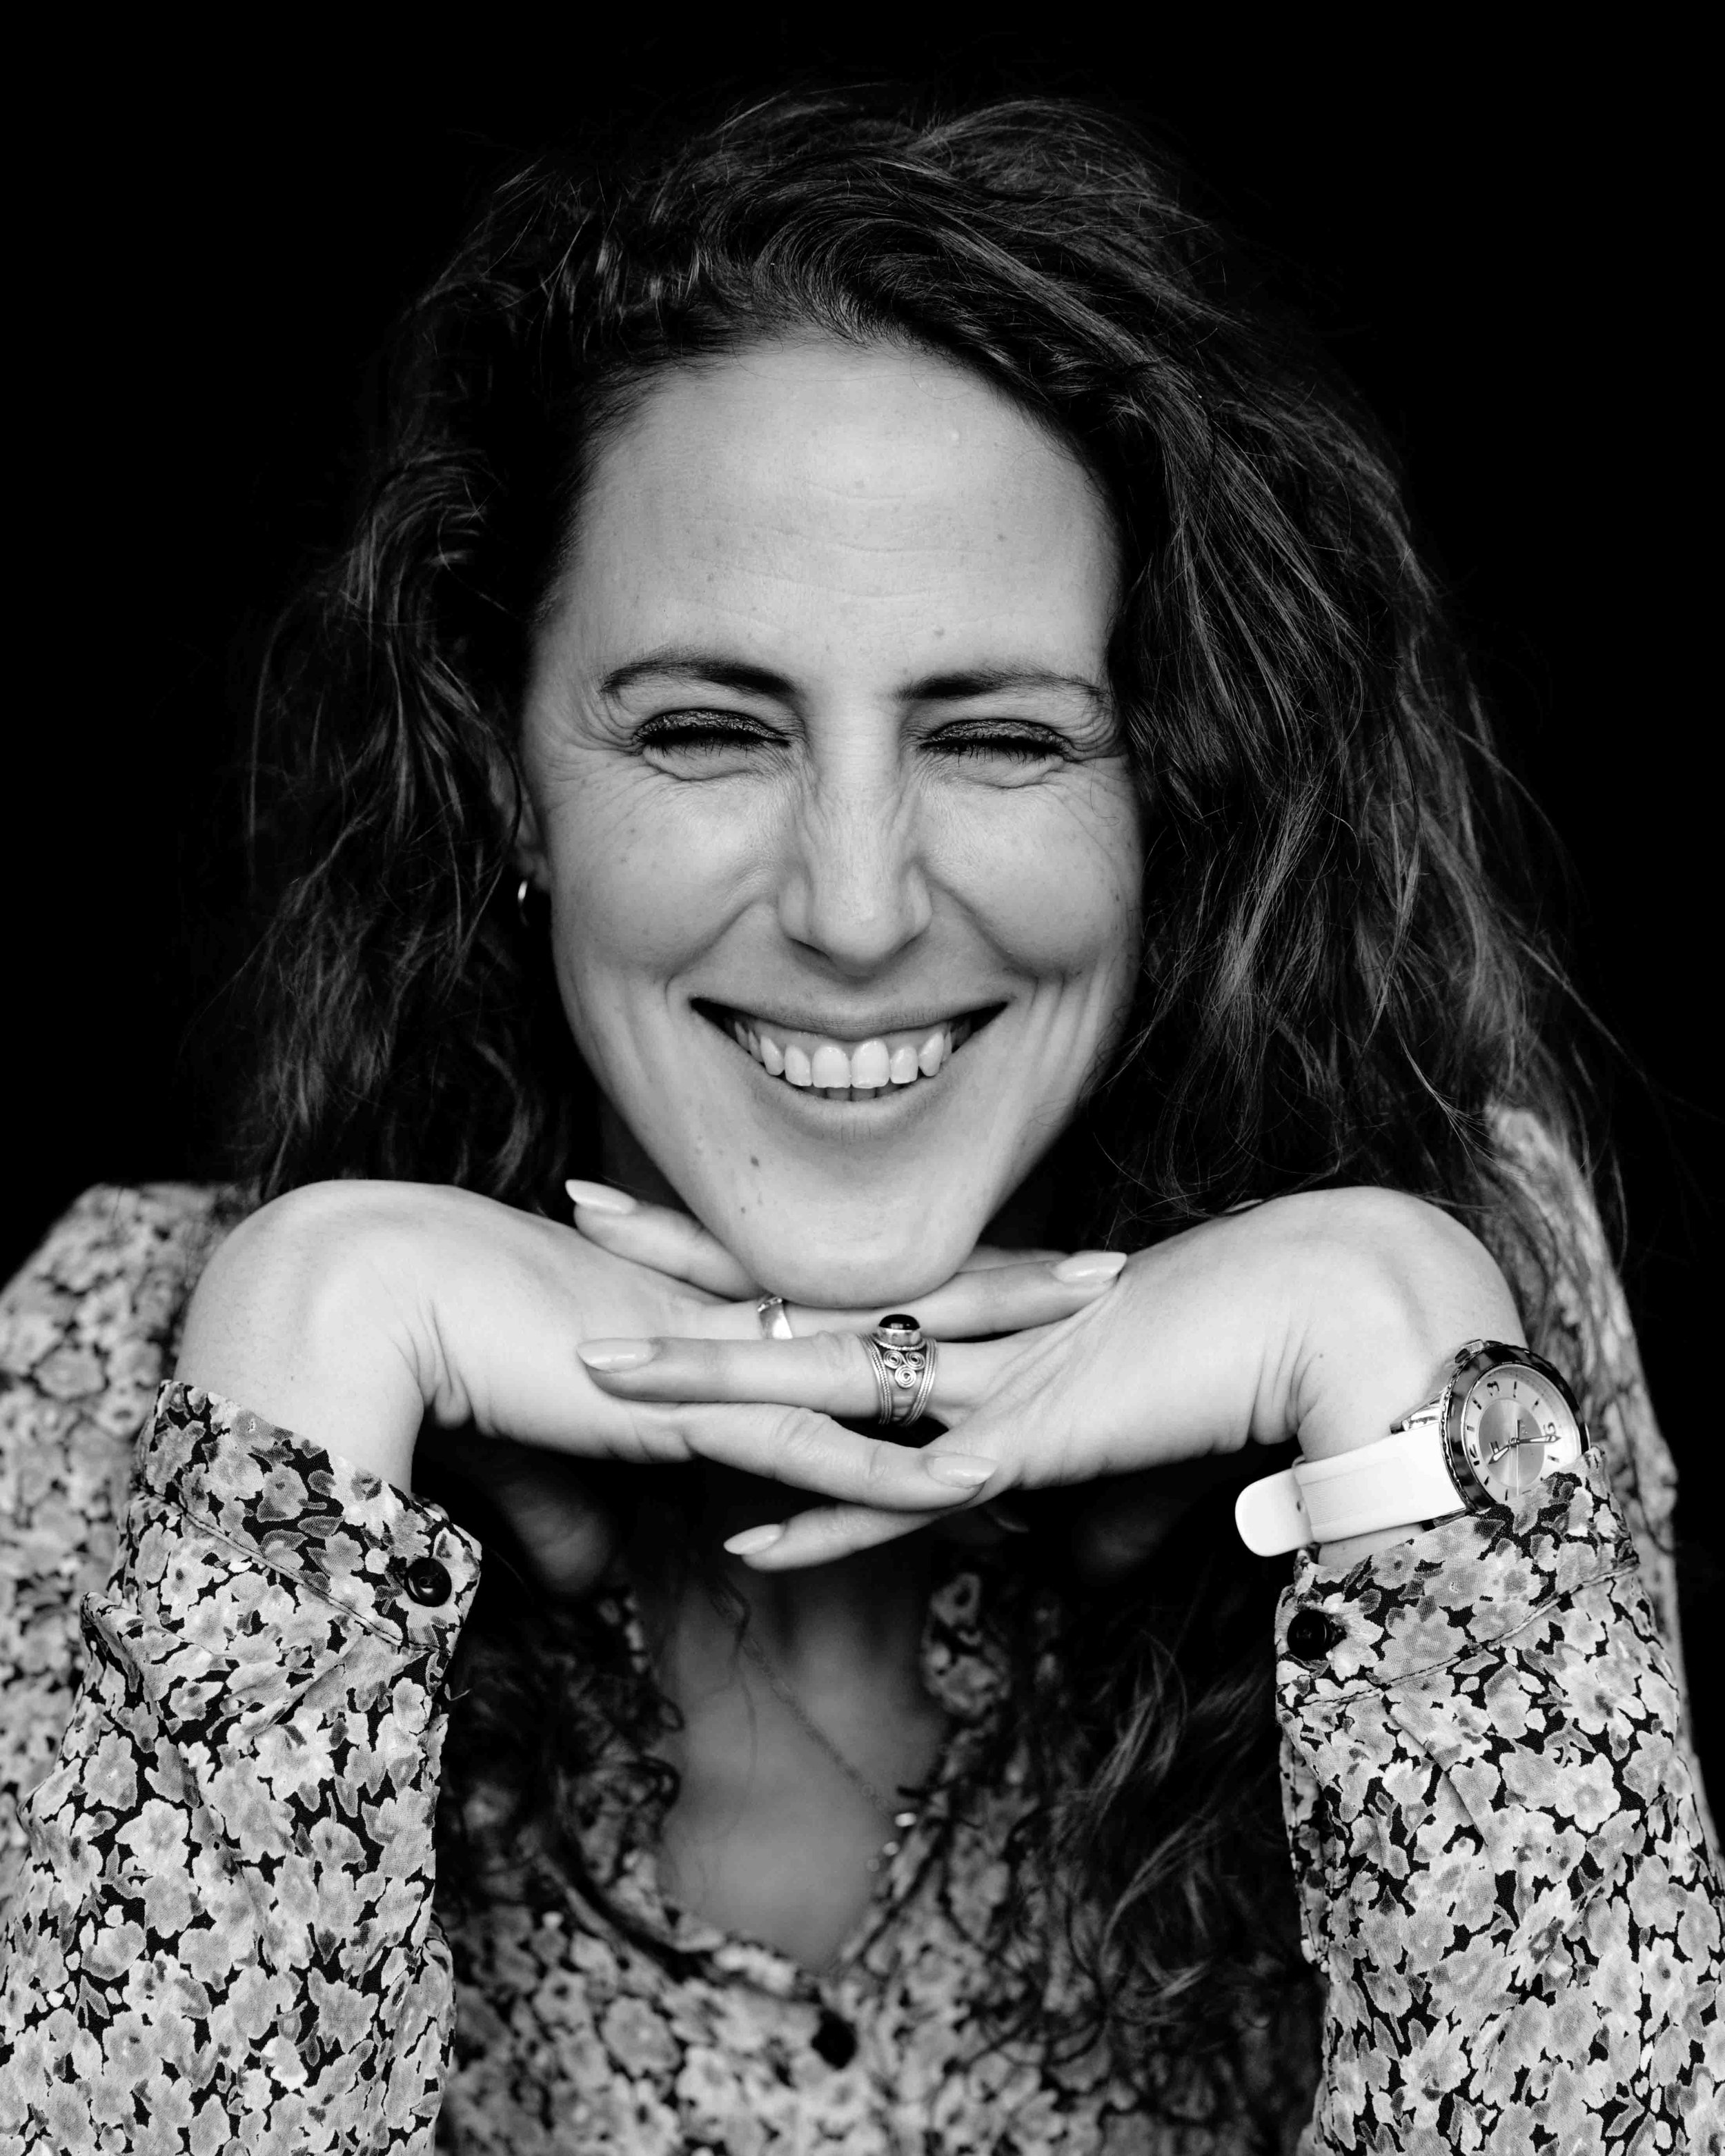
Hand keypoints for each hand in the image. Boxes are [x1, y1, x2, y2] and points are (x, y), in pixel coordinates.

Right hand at [173, 1177, 1125, 1523]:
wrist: (391, 1293)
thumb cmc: (461, 1347)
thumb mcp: (548, 1435)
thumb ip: (591, 1499)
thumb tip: (593, 1571)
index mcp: (722, 1302)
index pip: (859, 1283)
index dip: (942, 1273)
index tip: (1020, 1259)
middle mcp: (740, 1315)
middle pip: (903, 1295)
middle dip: (1012, 1282)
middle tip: (1110, 1264)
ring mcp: (725, 1357)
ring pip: (888, 1353)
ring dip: (992, 1354)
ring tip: (1092, 1341)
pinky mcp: (692, 1407)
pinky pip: (820, 1443)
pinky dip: (901, 1470)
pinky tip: (980, 1488)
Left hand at [576, 1187, 1522, 1568]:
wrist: (1327, 1304)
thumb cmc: (1237, 1337)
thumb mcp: (1126, 1411)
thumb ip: (1071, 1478)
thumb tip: (1058, 1548)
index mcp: (970, 1302)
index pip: (818, 1262)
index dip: (724, 1235)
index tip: (640, 1203)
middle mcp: (962, 1328)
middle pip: (789, 1290)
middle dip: (671, 1260)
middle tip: (569, 1206)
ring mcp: (985, 1382)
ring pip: (817, 1379)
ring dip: (704, 1385)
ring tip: (595, 1372)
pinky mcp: (1031, 1444)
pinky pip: (906, 1497)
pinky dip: (830, 1527)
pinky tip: (745, 1549)